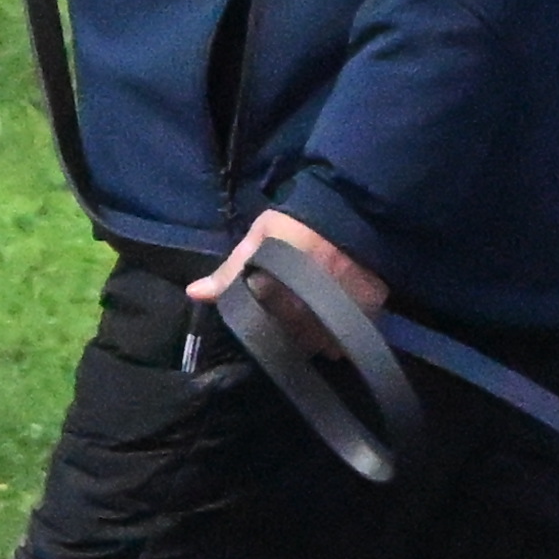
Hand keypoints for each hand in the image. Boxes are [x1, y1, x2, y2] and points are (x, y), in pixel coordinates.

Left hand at [194, 209, 387, 354]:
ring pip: (319, 347)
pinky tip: (335, 316)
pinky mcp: (364, 319)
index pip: (261, 334)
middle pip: (292, 344)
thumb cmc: (298, 225)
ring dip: (313, 337)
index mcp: (275, 304)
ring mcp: (336, 324)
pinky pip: (345, 342)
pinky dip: (338, 335)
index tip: (266, 315)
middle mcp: (304, 322)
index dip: (262, 326)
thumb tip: (193, 294)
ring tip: (313, 317)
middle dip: (288, 334)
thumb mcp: (258, 241)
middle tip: (291, 313)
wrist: (351, 212)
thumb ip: (229, 273)